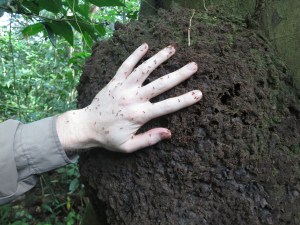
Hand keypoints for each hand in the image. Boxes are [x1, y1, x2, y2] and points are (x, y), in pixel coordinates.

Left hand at [56, 43, 201, 152]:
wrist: (86, 127)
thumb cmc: (108, 138)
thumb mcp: (129, 146)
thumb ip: (149, 139)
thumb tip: (169, 133)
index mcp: (139, 115)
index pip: (167, 106)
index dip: (184, 100)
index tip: (199, 93)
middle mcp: (133, 99)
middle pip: (160, 84)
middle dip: (179, 75)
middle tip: (193, 66)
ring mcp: (123, 88)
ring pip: (144, 70)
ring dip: (159, 59)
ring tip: (172, 49)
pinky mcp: (114, 82)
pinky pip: (125, 65)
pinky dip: (135, 55)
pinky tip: (145, 46)